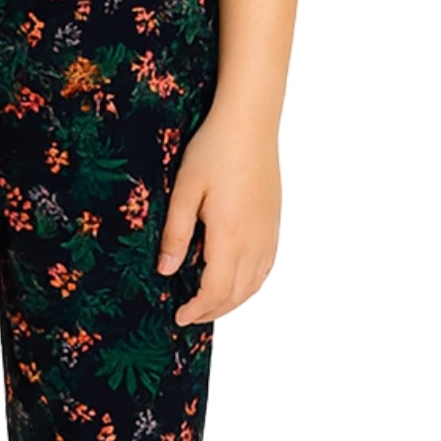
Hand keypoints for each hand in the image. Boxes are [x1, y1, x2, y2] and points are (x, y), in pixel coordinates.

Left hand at [155, 101, 280, 326]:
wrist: (250, 123)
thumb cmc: (214, 150)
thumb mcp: (184, 190)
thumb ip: (176, 233)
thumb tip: (167, 271)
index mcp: (230, 235)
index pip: (216, 290)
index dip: (198, 309)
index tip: (179, 316)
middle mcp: (255, 240)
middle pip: (237, 293)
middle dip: (213, 311)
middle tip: (190, 315)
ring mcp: (268, 232)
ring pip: (255, 284)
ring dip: (233, 300)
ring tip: (210, 303)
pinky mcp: (274, 222)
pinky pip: (266, 266)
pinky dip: (250, 284)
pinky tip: (236, 280)